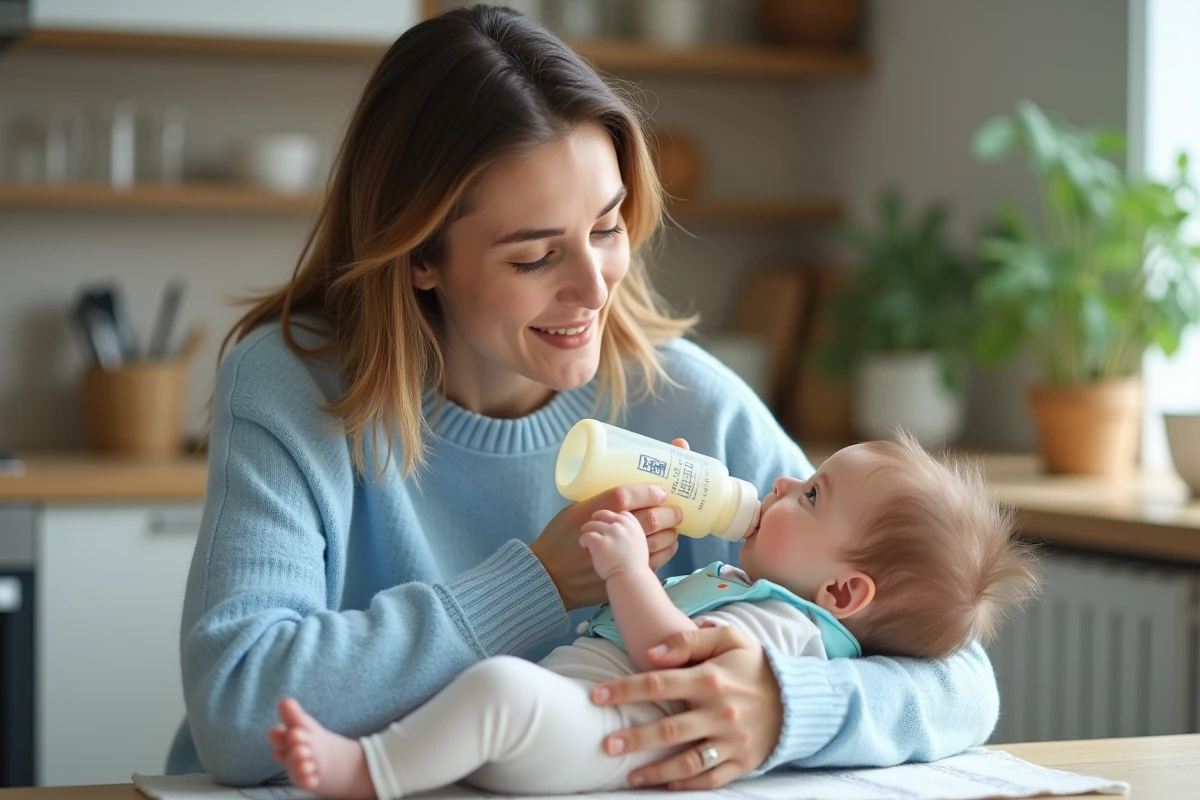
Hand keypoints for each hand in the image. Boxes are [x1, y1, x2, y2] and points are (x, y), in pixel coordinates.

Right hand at [531, 485, 680, 609]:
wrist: (549, 576)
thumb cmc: (559, 539)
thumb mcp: (573, 512)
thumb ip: (600, 504)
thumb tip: (631, 494)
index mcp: (588, 515)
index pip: (624, 497)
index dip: (647, 492)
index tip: (661, 491)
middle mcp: (604, 536)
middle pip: (648, 519)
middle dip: (669, 512)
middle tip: (676, 509)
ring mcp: (615, 558)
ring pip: (657, 542)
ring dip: (671, 532)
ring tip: (674, 526)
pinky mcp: (621, 575)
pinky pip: (654, 562)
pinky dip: (666, 551)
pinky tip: (668, 544)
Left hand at [580, 509, 648, 579]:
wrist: (630, 579)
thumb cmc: (635, 568)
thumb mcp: (640, 546)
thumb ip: (631, 535)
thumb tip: (622, 531)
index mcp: (633, 527)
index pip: (622, 514)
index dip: (613, 518)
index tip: (608, 525)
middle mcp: (622, 526)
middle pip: (604, 514)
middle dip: (596, 520)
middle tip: (591, 528)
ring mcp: (610, 532)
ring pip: (592, 524)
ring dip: (587, 530)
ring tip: (586, 539)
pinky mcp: (598, 541)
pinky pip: (586, 535)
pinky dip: (583, 540)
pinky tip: (584, 545)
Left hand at [591, 625, 781, 789]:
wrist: (799, 699)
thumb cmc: (755, 665)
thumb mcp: (729, 639)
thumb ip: (689, 641)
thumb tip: (653, 652)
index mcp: (711, 679)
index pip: (658, 683)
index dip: (624, 690)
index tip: (597, 696)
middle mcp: (719, 712)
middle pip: (668, 728)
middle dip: (634, 738)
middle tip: (606, 744)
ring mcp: (731, 741)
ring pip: (687, 761)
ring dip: (655, 771)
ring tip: (629, 775)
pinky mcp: (742, 762)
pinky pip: (709, 778)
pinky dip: (686, 784)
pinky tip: (664, 785)